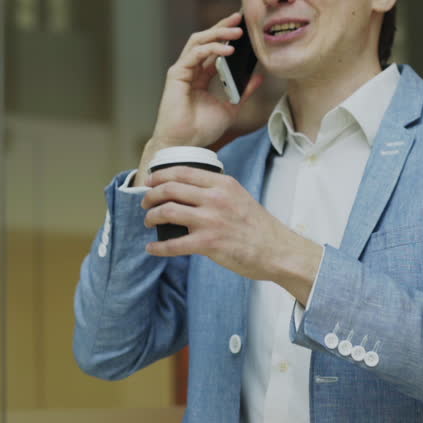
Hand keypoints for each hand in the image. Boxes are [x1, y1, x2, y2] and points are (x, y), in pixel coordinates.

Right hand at [138, 12, 263, 181]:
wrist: (186, 145)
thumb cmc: (202, 129)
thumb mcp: (231, 107)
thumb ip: (243, 91)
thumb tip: (259, 77)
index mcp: (200, 76)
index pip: (214, 49)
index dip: (227, 36)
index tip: (245, 27)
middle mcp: (190, 70)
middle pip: (205, 39)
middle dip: (222, 27)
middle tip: (240, 18)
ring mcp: (182, 71)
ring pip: (199, 41)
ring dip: (218, 33)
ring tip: (237, 31)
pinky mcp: (176, 74)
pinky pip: (195, 54)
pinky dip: (211, 49)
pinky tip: (227, 49)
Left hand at [141, 166, 321, 300]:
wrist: (277, 250)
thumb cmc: (258, 226)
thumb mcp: (239, 195)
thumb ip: (216, 189)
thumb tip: (189, 189)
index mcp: (222, 183)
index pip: (182, 172)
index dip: (159, 175)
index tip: (149, 181)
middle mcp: (215, 198)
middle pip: (169, 189)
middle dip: (150, 196)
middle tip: (145, 203)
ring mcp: (210, 221)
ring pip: (167, 212)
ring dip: (151, 217)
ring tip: (148, 222)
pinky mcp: (208, 244)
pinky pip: (173, 244)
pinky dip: (158, 247)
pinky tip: (152, 248)